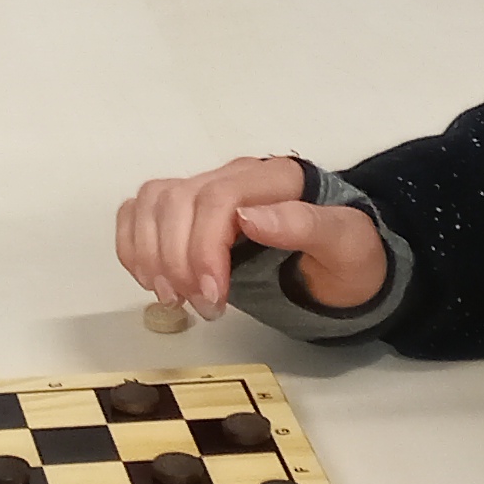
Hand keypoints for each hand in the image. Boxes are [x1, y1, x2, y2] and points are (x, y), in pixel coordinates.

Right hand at [115, 156, 386, 322]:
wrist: (346, 266)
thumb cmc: (349, 259)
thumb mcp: (347, 246)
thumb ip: (307, 226)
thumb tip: (249, 217)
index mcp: (276, 178)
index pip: (217, 198)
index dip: (203, 248)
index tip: (213, 299)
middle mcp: (234, 175)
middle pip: (177, 200)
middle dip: (177, 260)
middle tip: (199, 307)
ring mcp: (207, 190)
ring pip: (152, 201)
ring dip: (150, 253)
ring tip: (173, 298)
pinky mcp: (189, 212)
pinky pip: (141, 211)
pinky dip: (134, 245)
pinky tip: (151, 280)